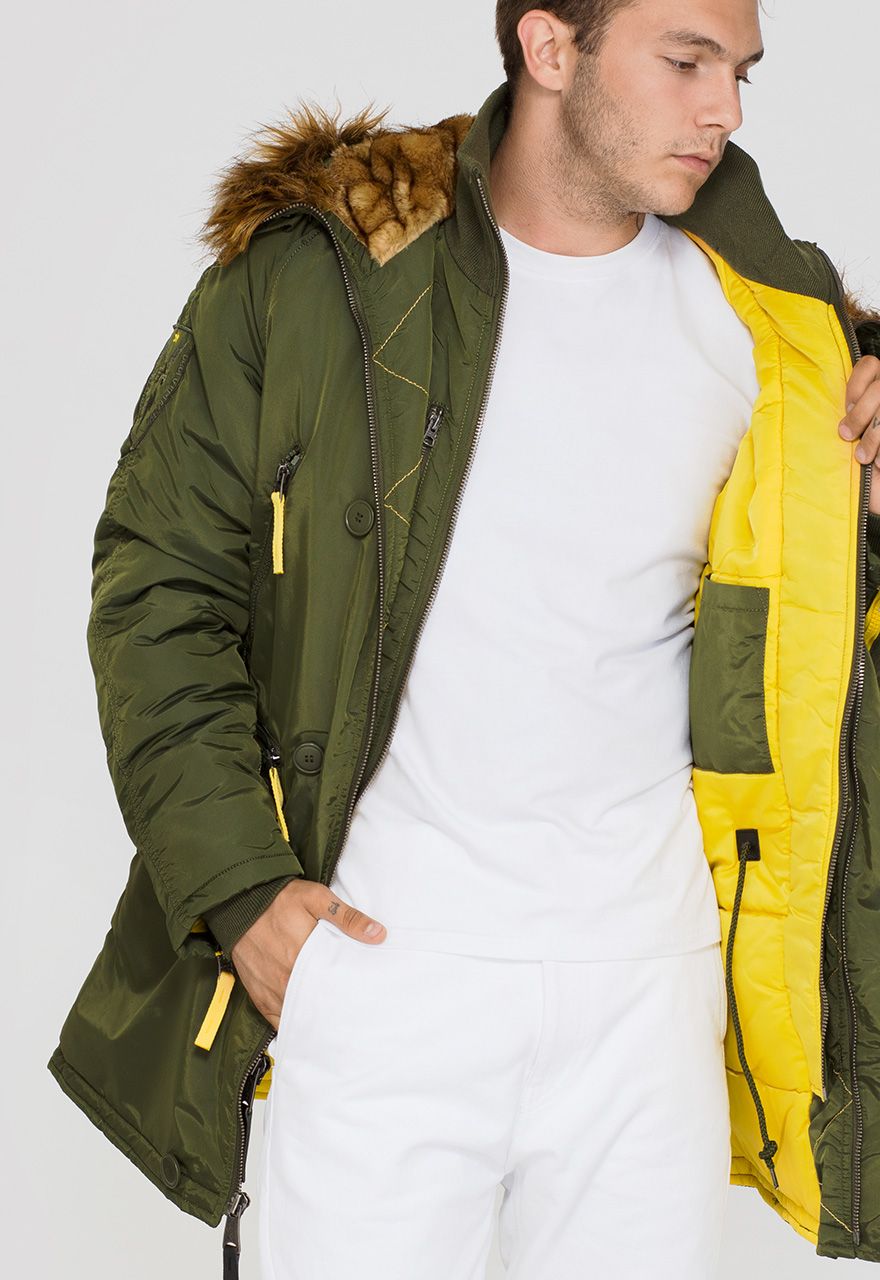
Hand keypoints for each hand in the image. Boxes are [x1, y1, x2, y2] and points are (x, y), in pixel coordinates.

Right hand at [230, 879, 386, 1029]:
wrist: (240, 901)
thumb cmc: (281, 898)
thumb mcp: (316, 897)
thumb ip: (347, 917)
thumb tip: (378, 934)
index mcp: (303, 957)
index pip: (333, 988)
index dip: (349, 996)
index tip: (363, 999)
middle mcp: (285, 979)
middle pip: (317, 1006)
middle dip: (335, 1010)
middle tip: (352, 1012)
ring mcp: (270, 990)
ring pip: (298, 1016)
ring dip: (315, 1018)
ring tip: (333, 1019)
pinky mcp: (258, 995)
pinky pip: (278, 1019)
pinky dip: (292, 1022)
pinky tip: (308, 1023)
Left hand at [839, 354, 879, 513]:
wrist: (875, 499)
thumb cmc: (859, 473)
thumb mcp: (846, 442)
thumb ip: (845, 419)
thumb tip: (817, 409)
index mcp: (876, 394)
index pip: (870, 364)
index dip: (856, 383)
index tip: (844, 407)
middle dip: (860, 414)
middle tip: (847, 436)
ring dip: (875, 434)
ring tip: (864, 457)